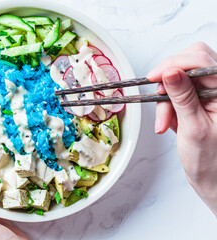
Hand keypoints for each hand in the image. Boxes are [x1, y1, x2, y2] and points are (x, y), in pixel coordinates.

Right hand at [147, 42, 216, 215]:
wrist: (213, 177)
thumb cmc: (211, 159)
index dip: (175, 64)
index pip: (201, 60)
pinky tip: (167, 122)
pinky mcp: (199, 99)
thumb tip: (171, 72)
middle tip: (159, 95)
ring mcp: (210, 93)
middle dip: (169, 79)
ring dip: (166, 98)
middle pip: (191, 62)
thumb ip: (182, 97)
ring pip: (180, 77)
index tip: (154, 77)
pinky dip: (167, 105)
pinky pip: (177, 91)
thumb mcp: (194, 127)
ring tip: (164, 122)